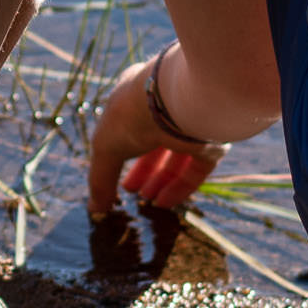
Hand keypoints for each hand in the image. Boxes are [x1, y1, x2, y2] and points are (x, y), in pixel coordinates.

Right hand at [87, 53, 227, 217]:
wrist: (174, 103)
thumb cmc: (130, 115)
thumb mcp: (105, 148)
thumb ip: (100, 179)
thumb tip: (96, 209)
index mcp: (139, 99)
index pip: (132, 128)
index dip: (123, 154)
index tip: (119, 176)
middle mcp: (166, 108)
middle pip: (156, 145)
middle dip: (145, 171)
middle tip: (135, 192)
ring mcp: (190, 123)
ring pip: (178, 158)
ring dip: (162, 181)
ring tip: (149, 200)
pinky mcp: (211, 139)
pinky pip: (196, 167)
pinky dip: (180, 186)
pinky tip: (164, 202)